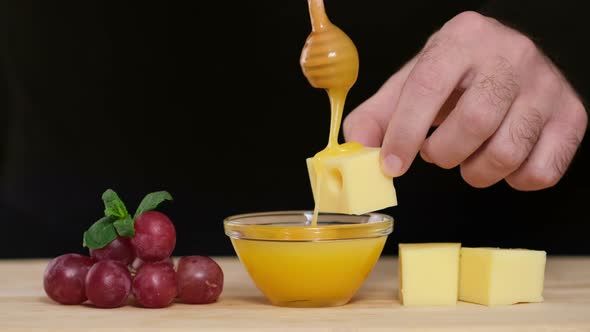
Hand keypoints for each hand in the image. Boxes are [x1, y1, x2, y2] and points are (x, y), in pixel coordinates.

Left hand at [343, 11, 586, 189]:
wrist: (510, 61)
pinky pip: (540, 171)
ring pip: (507, 152)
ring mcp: (546, 86)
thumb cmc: (455, 77)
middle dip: (444, 153)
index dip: (405, 133)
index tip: (391, 165)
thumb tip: (356, 149)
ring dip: (476, 171)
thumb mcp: (411, 83)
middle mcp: (511, 55)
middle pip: (474, 122)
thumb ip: (378, 115)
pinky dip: (512, 180)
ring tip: (467, 155)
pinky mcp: (571, 116)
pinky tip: (499, 161)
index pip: (427, 88)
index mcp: (462, 39)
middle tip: (436, 152)